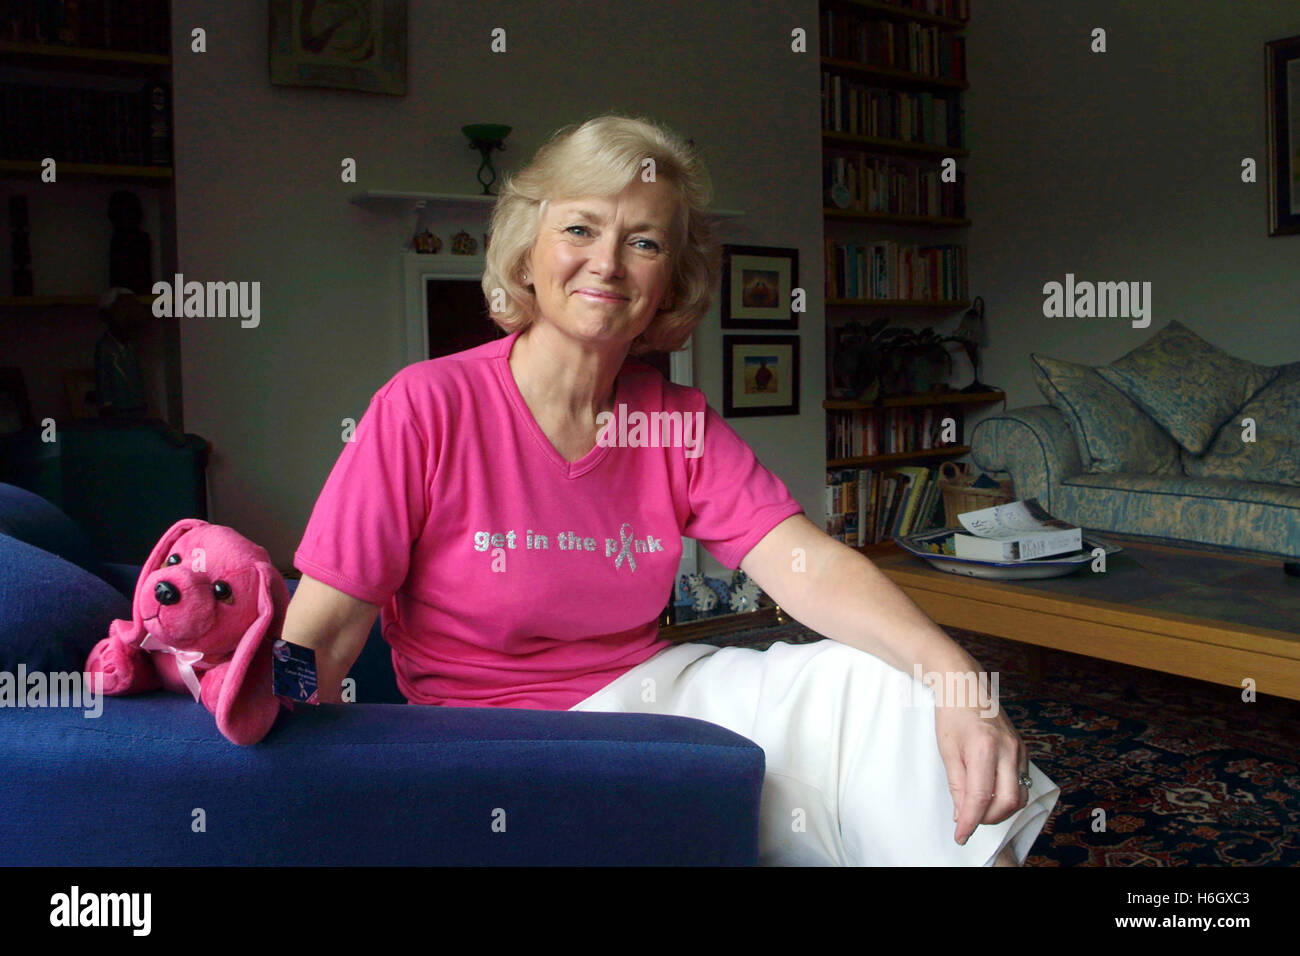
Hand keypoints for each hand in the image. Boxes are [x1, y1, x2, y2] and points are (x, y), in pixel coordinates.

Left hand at [933, 697, 1028, 845]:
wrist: (966, 685)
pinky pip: (1021, 782)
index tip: (961, 835)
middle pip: (1008, 802)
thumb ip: (957, 785)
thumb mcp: (947, 751)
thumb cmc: (952, 714)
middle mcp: (1008, 749)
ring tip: (979, 808)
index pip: (981, 797)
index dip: (971, 821)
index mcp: (985, 747)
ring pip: (1020, 796)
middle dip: (988, 819)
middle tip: (969, 820)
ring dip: (1001, 810)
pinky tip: (991, 793)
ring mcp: (1019, 749)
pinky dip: (1007, 795)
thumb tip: (962, 814)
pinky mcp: (1023, 749)